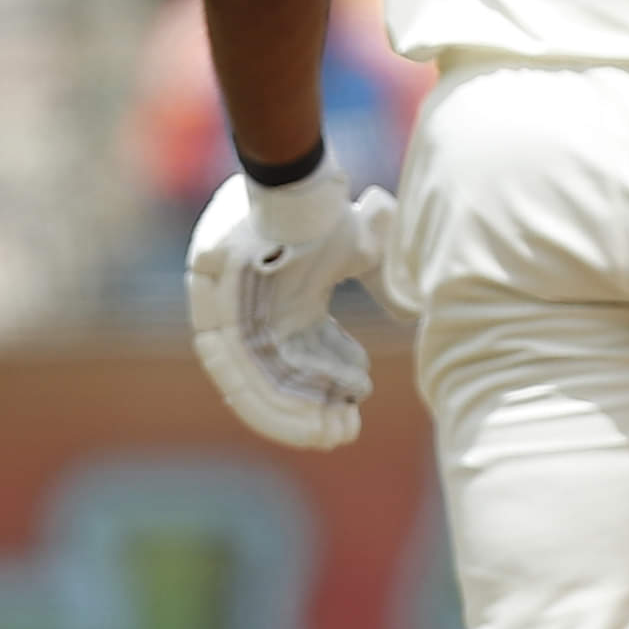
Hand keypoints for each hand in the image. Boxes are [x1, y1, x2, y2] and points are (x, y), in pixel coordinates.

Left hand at [186, 168, 397, 450]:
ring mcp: (232, 318)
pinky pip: (235, 374)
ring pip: (256, 382)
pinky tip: (303, 416)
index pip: (305, 354)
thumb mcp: (365, 254)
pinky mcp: (217, 319)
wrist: (296, 192)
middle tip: (343, 432)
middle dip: (313, 408)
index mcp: (285, 301)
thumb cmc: (328, 215)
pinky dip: (267, 401)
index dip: (333, 382)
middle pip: (279, 375)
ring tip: (329, 435)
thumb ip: (384, 284)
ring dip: (292, 414)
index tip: (360, 405)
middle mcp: (255, 315)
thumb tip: (411, 312)